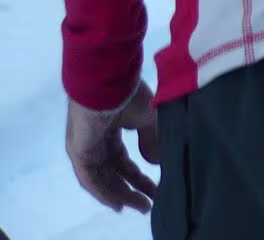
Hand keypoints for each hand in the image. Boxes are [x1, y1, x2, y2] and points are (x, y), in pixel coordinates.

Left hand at [66, 80, 159, 212]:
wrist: (110, 82)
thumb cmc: (130, 95)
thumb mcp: (149, 118)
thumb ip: (152, 139)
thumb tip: (156, 162)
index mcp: (110, 132)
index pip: (123, 161)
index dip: (138, 178)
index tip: (153, 191)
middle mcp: (95, 143)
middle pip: (113, 174)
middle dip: (131, 190)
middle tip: (149, 205)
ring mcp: (85, 148)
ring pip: (102, 179)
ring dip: (120, 195)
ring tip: (138, 207)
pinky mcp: (79, 152)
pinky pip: (90, 178)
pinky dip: (103, 192)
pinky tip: (118, 203)